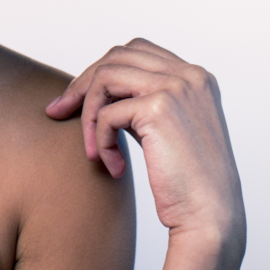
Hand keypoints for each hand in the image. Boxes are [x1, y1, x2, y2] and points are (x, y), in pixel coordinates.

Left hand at [46, 39, 243, 239]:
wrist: (211, 218)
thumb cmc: (188, 184)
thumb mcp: (166, 131)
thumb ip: (142, 104)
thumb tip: (96, 92)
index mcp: (196, 77)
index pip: (137, 51)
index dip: (101, 71)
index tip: (76, 99)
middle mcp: (189, 74)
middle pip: (117, 56)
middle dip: (83, 83)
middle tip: (58, 112)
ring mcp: (176, 86)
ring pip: (105, 77)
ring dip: (88, 114)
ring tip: (91, 151)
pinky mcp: (160, 107)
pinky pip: (107, 114)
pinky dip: (98, 140)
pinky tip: (112, 166)